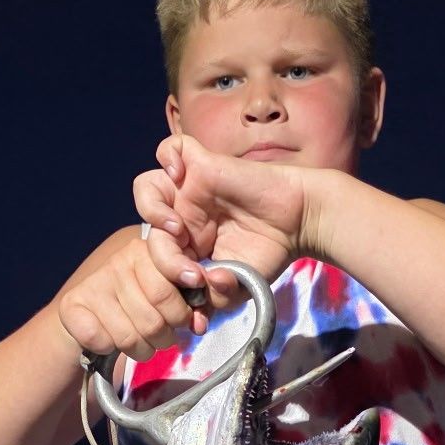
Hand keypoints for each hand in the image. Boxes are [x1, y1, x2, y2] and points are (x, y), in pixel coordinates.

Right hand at [57, 236, 224, 363]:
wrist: (91, 321)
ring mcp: (96, 282)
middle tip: (165, 338)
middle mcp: (120, 261)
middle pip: (156, 312)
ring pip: (130, 335)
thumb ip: (193, 306)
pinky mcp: (72, 304)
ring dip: (142, 350)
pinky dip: (110, 350)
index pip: (173, 275)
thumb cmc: (140, 310)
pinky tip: (111, 341)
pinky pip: (101, 339)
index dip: (184, 305)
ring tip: (142, 344)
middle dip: (166, 336)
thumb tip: (200, 323)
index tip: (190, 320)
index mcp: (148, 252)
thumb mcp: (172, 301)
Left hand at [134, 135, 314, 297]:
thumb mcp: (239, 286)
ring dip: (152, 212)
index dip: (167, 281)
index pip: (157, 262)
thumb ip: (215, 295)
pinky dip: (167, 158)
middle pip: (151, 234)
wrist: (299, 222)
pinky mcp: (203, 164)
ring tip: (177, 230)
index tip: (195, 292)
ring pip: (146, 189)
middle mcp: (183, 217)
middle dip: (166, 261)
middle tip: (194, 273)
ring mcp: (190, 190)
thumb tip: (199, 285)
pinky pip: (170, 148)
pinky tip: (179, 176)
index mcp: (187, 247)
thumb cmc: (270, 251)